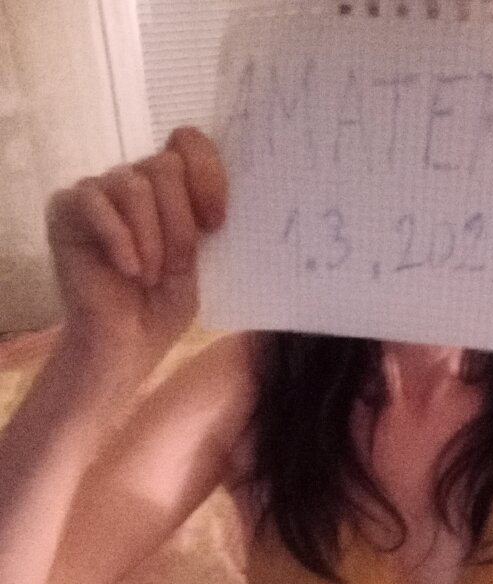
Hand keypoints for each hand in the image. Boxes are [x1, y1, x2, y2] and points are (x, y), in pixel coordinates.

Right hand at [46, 126, 226, 372]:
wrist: (126, 345)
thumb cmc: (163, 307)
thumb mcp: (200, 265)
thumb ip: (207, 225)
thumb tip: (239, 198)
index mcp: (173, 189)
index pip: (189, 143)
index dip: (207, 173)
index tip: (216, 221)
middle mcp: (136, 182)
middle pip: (165, 166)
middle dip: (179, 221)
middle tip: (178, 266)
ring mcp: (100, 192)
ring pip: (134, 185)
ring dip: (151, 236)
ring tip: (151, 276)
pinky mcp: (67, 209)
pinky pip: (95, 202)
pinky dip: (119, 238)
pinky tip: (129, 269)